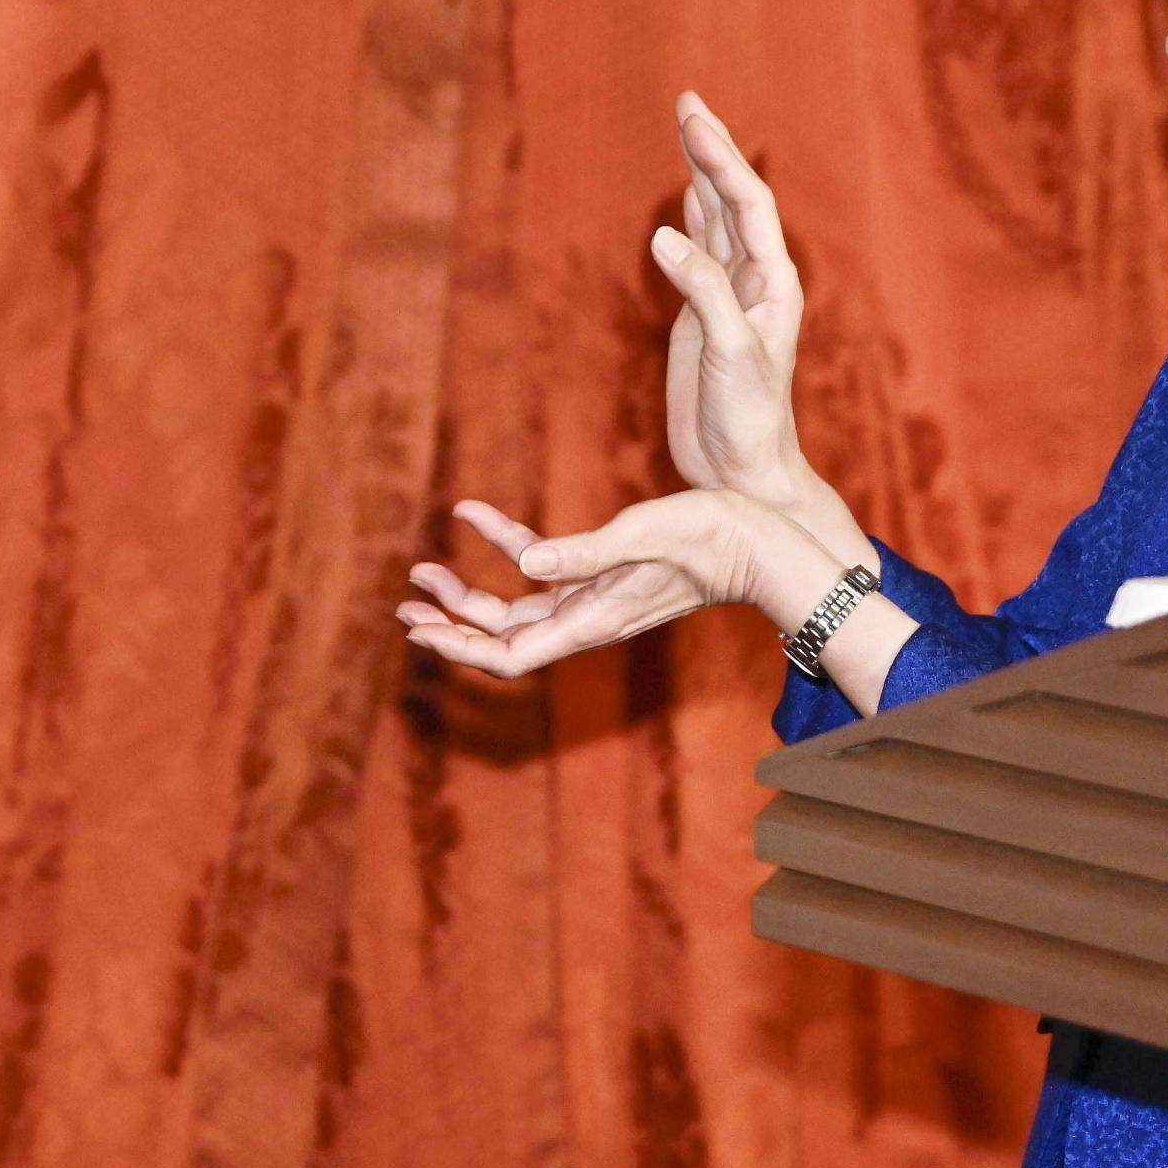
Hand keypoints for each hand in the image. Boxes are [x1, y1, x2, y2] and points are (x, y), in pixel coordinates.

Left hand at [395, 489, 853, 680]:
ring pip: (514, 608)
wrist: (763, 542)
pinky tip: (472, 513)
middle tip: (404, 603)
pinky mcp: (603, 575)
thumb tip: (525, 565)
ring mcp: (593, 600)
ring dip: (467, 594)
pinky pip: (543, 566)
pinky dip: (506, 545)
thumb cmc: (713, 537)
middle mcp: (585, 619)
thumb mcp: (646, 534)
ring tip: (424, 572)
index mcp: (591, 620)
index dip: (457, 646)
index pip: (509, 654)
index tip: (417, 628)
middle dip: (449, 624)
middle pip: (500, 638)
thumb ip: (585, 552)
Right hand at [659, 92, 810, 501]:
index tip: (689, 120)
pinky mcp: (703, 317)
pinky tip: (682, 195)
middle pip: (734, 199)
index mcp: (773, 284)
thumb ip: (703, 291)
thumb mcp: (728, 353)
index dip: (719, 159)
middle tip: (687, 100)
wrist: (742, 474)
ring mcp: (728, 296)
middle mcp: (755, 282)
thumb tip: (665, 233)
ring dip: (700, 173)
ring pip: (715, 219)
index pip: (747, 205)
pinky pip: (698, 252)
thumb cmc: (747, 421)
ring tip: (686, 127)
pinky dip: (689, 216)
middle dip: (711, 148)